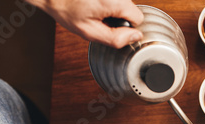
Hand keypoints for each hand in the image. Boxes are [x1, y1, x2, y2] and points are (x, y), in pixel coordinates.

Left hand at [27, 0, 143, 47]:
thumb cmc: (66, 8)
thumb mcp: (89, 32)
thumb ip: (115, 38)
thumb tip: (135, 37)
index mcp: (114, 1)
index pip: (138, 18)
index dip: (125, 27)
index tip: (109, 25)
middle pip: (131, 9)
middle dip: (117, 16)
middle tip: (98, 17)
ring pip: (123, 2)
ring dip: (111, 8)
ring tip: (93, 8)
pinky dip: (106, 1)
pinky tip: (92, 2)